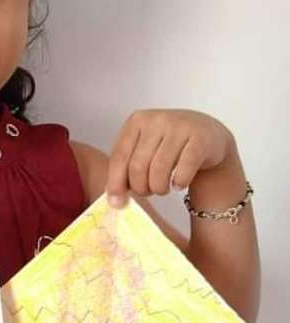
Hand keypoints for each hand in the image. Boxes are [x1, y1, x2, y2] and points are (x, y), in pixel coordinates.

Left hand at [106, 109, 234, 207]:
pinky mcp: (200, 138)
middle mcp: (156, 119)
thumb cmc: (169, 146)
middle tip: (149, 192)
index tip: (117, 202)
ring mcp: (179, 126)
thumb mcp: (143, 150)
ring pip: (159, 170)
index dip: (116, 183)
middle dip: (141, 188)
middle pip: (138, 167)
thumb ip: (125, 169)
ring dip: (159, 188)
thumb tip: (114, 200)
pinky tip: (179, 184)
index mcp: (136, 121)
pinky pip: (183, 170)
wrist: (208, 135)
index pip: (119, 157)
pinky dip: (179, 183)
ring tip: (163, 189)